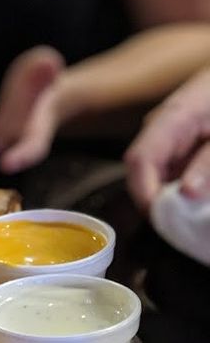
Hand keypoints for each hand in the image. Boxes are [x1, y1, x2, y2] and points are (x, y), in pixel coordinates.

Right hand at [124, 67, 209, 211]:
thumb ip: (208, 163)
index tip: (165, 220)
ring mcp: (165, 138)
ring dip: (171, 200)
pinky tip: (198, 200)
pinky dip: (181, 191)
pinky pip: (169, 174)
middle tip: (185, 223)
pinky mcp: (175, 146)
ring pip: (154, 179)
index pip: (139, 160)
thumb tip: (186, 194)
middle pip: (142, 175)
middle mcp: (160, 129)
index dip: (145, 194)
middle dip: (159, 204)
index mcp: (172, 119)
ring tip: (195, 213)